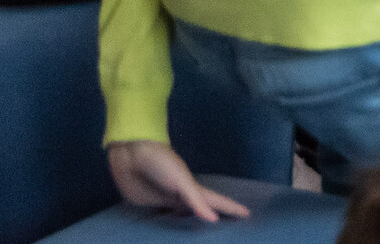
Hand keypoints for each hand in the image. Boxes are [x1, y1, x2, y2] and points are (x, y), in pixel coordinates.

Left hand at [107, 141, 249, 222]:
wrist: (132, 154)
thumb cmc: (160, 162)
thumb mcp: (180, 179)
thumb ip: (195, 199)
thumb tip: (213, 219)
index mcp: (192, 188)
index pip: (216, 201)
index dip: (231, 207)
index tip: (248, 214)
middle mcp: (182, 195)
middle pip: (204, 207)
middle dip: (219, 213)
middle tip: (232, 222)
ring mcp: (167, 199)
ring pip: (186, 212)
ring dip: (197, 218)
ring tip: (208, 225)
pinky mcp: (151, 203)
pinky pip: (167, 216)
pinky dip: (176, 221)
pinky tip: (175, 223)